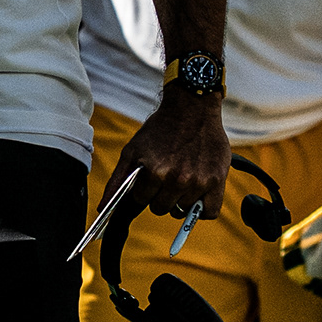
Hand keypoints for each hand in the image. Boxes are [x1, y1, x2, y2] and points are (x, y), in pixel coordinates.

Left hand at [116, 83, 228, 226]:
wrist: (192, 108)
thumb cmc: (160, 130)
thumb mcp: (133, 150)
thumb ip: (117, 181)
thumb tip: (103, 209)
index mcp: (154, 172)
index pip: (142, 200)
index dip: (144, 189)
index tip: (150, 177)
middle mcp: (177, 178)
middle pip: (162, 208)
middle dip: (160, 196)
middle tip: (166, 177)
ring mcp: (199, 181)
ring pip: (183, 211)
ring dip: (180, 199)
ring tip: (182, 178)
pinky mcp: (218, 181)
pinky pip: (210, 212)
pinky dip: (202, 209)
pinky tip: (197, 194)